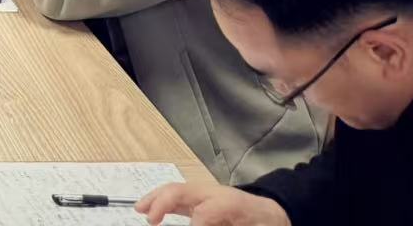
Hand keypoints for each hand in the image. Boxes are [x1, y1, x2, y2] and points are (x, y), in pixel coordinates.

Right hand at [136, 183, 290, 225]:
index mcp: (231, 203)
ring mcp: (206, 194)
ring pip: (175, 190)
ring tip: (140, 210)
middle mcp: (214, 193)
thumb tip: (199, 224)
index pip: (205, 212)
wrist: (272, 215)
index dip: (196, 225)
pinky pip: (177, 197)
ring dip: (154, 199)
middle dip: (163, 202)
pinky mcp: (200, 199)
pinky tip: (149, 211)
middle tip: (150, 220)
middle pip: (183, 191)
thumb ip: (219, 224)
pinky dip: (160, 201)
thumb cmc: (264, 224)